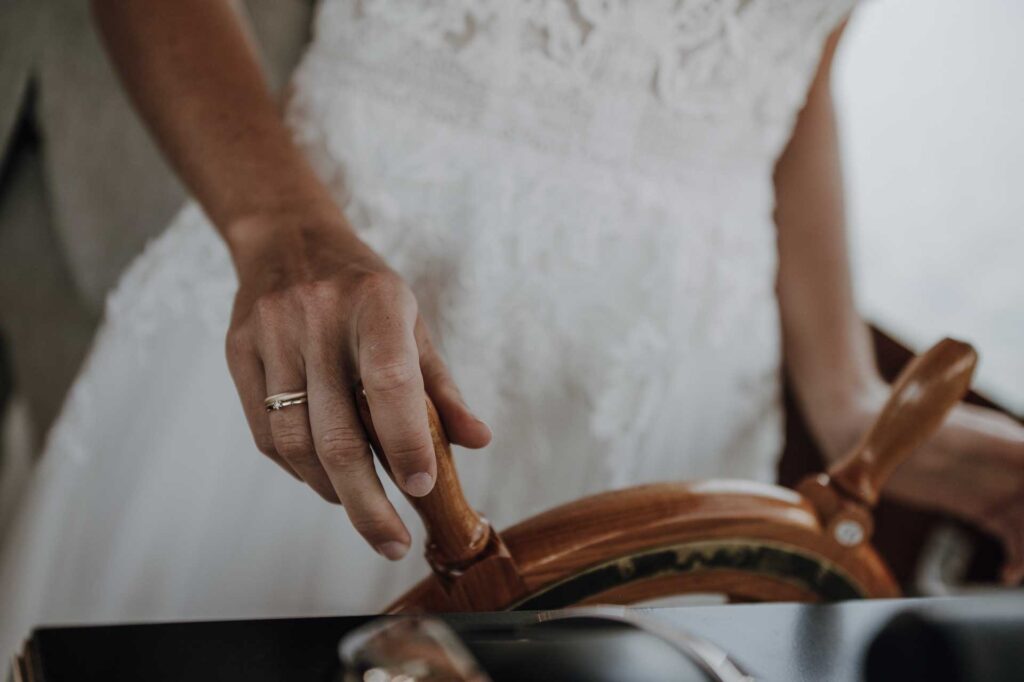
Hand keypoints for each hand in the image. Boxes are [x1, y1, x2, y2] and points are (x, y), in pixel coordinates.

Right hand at [223, 208, 491, 559]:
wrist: (287, 239)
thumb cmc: (363, 289)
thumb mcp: (413, 321)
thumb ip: (441, 386)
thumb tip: (477, 441)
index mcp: (376, 302)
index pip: (390, 382)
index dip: (406, 442)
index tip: (421, 488)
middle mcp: (317, 316)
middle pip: (337, 432)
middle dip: (367, 502)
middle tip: (391, 542)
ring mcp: (271, 333)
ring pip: (295, 442)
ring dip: (330, 489)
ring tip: (358, 505)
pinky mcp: (238, 351)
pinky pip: (265, 433)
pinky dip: (296, 468)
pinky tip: (321, 475)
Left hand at [812, 378, 1023, 584]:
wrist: (865, 441)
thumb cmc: (907, 429)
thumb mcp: (958, 438)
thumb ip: (1004, 446)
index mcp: (1011, 439)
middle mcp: (1009, 464)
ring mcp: (995, 487)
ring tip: (1016, 570)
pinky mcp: (978, 506)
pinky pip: (1010, 534)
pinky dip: (1017, 556)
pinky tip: (1008, 573)